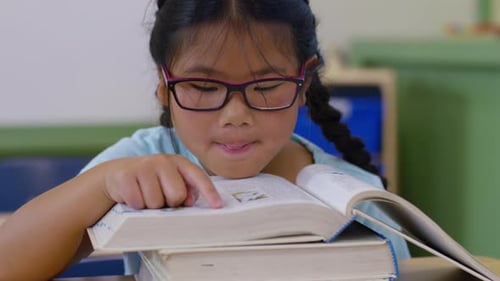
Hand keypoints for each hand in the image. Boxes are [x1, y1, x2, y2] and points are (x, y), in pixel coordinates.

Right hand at [96, 154, 221, 208]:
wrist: (116, 174)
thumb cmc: (149, 182)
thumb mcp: (169, 182)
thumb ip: (184, 190)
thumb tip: (190, 200)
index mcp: (178, 162)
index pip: (197, 176)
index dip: (209, 192)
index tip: (217, 205)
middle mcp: (162, 160)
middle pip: (177, 195)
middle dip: (169, 202)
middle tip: (160, 197)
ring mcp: (144, 166)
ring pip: (156, 202)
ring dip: (150, 205)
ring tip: (144, 195)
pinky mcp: (126, 175)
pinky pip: (138, 203)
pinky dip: (135, 205)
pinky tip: (132, 195)